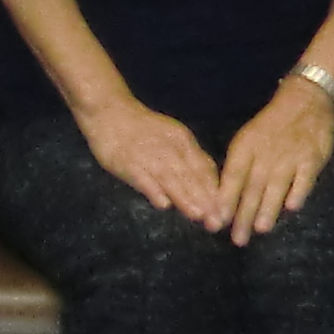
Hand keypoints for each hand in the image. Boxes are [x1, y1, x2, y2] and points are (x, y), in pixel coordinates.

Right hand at [79, 96, 225, 225]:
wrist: (108, 111)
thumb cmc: (142, 128)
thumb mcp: (171, 137)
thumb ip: (187, 159)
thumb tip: (205, 186)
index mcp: (182, 141)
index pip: (203, 167)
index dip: (213, 191)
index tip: (224, 212)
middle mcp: (169, 148)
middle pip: (190, 176)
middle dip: (204, 200)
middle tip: (216, 222)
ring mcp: (148, 155)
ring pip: (170, 178)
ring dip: (184, 198)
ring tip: (197, 215)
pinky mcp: (127, 162)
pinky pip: (142, 178)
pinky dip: (153, 190)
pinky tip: (163, 205)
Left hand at [211, 80, 333, 244]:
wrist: (304, 102)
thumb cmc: (270, 126)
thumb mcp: (247, 141)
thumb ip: (239, 169)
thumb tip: (224, 199)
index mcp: (244, 149)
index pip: (231, 178)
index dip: (223, 200)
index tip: (215, 223)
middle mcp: (264, 155)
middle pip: (252, 188)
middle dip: (243, 216)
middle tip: (237, 239)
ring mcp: (288, 157)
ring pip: (275, 186)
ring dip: (268, 209)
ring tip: (260, 229)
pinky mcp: (311, 158)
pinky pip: (303, 178)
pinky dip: (298, 192)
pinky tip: (291, 208)